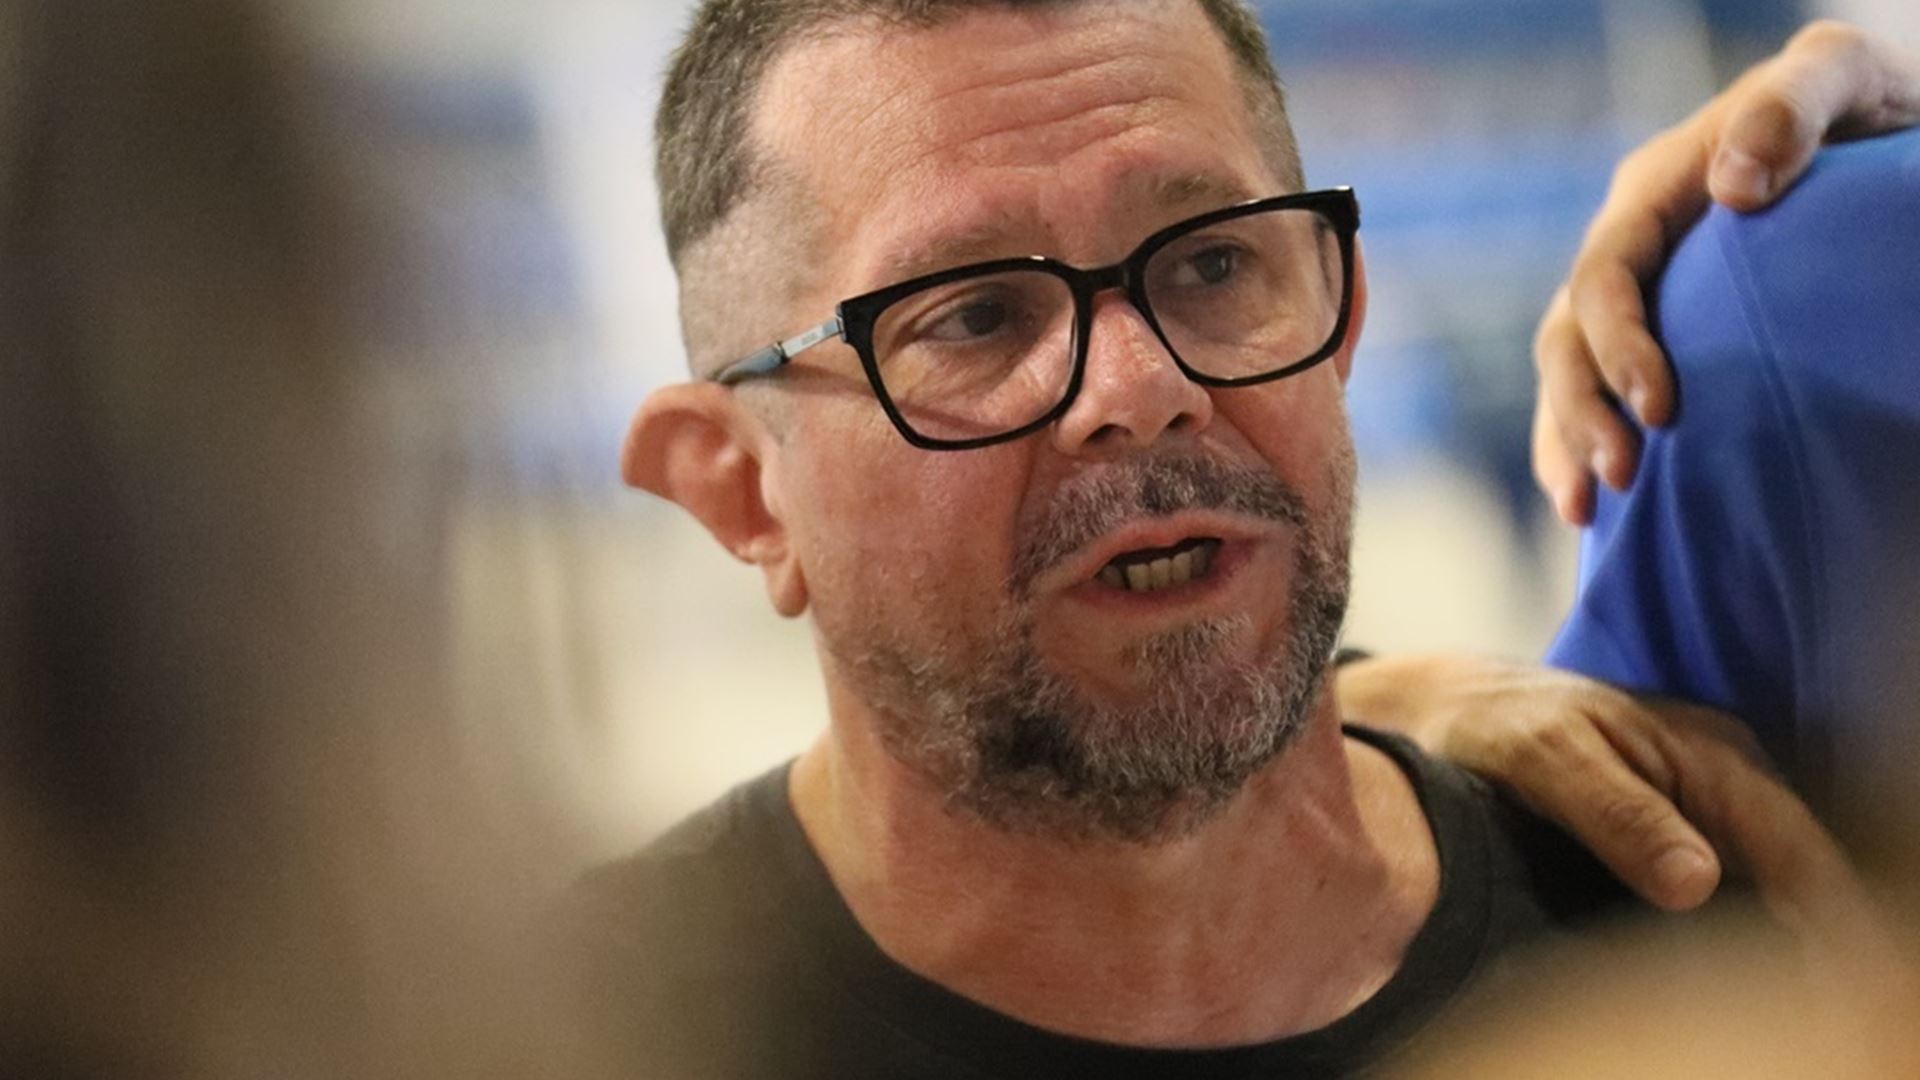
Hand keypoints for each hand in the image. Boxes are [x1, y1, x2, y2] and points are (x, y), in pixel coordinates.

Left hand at [1336, 654, 1884, 941]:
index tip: (1816, 973)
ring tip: (1744, 987)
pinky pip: (1724, 885)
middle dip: (1799, 931)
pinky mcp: (1671, 832)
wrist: (1442, 710)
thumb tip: (1698, 883)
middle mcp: (1721, 778)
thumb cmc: (1493, 722)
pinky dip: (1727, 926)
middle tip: (1781, 994)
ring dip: (1765, 933)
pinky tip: (1709, 966)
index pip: (1796, 845)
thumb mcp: (1545, 758)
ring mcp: (1700, 806)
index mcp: (1710, 752)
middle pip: (1793, 869)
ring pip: (1763, 881)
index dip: (1822, 913)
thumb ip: (1616, 813)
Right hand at [1534, 22, 1919, 524]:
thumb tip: (1731, 188)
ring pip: (1563, 375)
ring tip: (1589, 510)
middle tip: (1623, 477)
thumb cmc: (1860, 109)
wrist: (1871, 144)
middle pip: (1564, 338)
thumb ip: (1788, 108)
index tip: (1662, 410)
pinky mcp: (1651, 338)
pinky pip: (1591, 396)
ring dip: (1566, 444)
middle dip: (1581, 414)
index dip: (1618, 348)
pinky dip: (1578, 450)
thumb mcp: (1836, 78)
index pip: (1603, 277)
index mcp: (1650, 193)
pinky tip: (1593, 509)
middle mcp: (1626, 249)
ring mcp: (1634, 298)